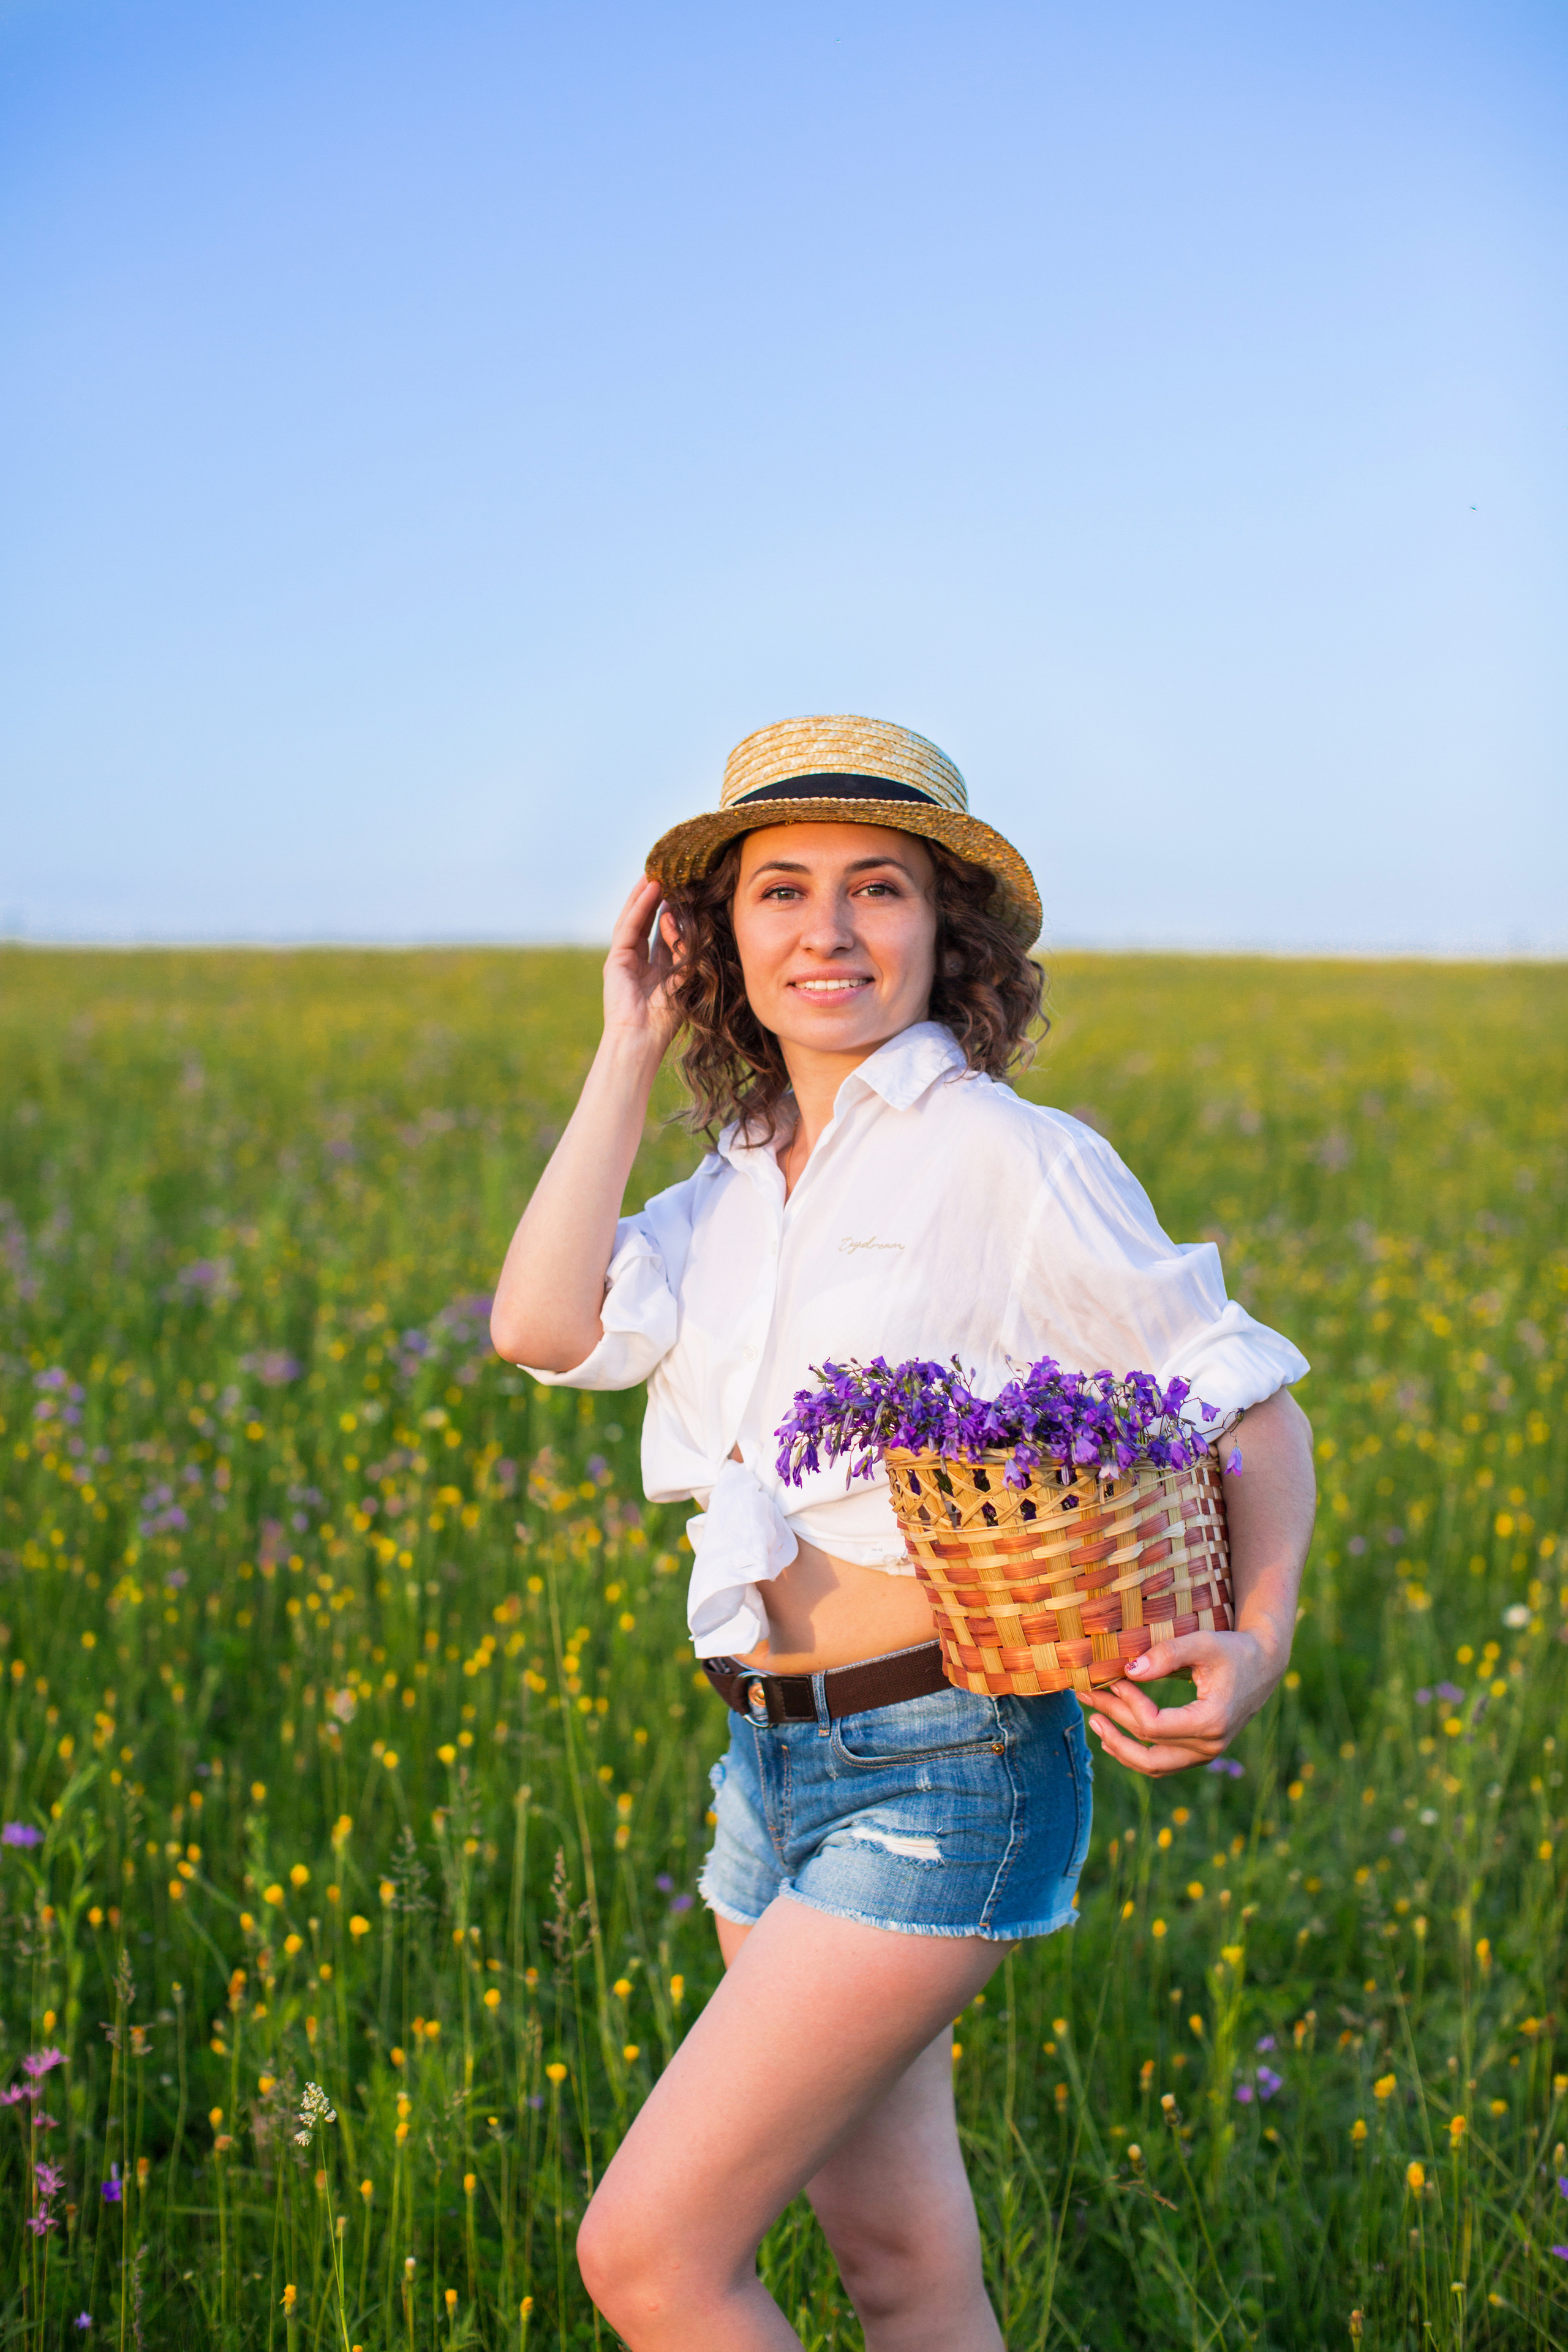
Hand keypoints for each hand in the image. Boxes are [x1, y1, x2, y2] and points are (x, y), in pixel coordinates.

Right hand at [603, 877, 683, 1051]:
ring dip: (644, 897)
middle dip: (654, 899)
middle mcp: (637, 962)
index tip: (682, 892)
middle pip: (646, 923)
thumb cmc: (666, 1017)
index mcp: (654, 970)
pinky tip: (650, 890)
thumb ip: (683, 950)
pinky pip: (629, 926)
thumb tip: (680, 920)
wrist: (642, 1038)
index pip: (661, 934)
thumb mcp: (683, 977)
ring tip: (654, 873)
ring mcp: (623, 960)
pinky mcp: (615, 959)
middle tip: (666, 875)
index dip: (670, 912)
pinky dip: (639, 907)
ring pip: (634, 920)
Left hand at [1083, 1629, 1284, 1777]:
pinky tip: (1113, 1739)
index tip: (1113, 1678)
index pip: (1153, 1725)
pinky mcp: (1200, 1753)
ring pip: (1153, 1766)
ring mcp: (1205, 1754)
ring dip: (1119, 1745)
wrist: (1262, 1665)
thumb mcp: (1202, 1643)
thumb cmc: (1232, 1650)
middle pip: (1148, 1748)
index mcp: (1211, 1721)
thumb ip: (1167, 1655)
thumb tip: (1129, 1670)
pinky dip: (1135, 1754)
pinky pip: (1161, 1765)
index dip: (1127, 1703)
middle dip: (1112, 1721)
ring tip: (1094, 1721)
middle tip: (1086, 1696)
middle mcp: (1209, 1746)